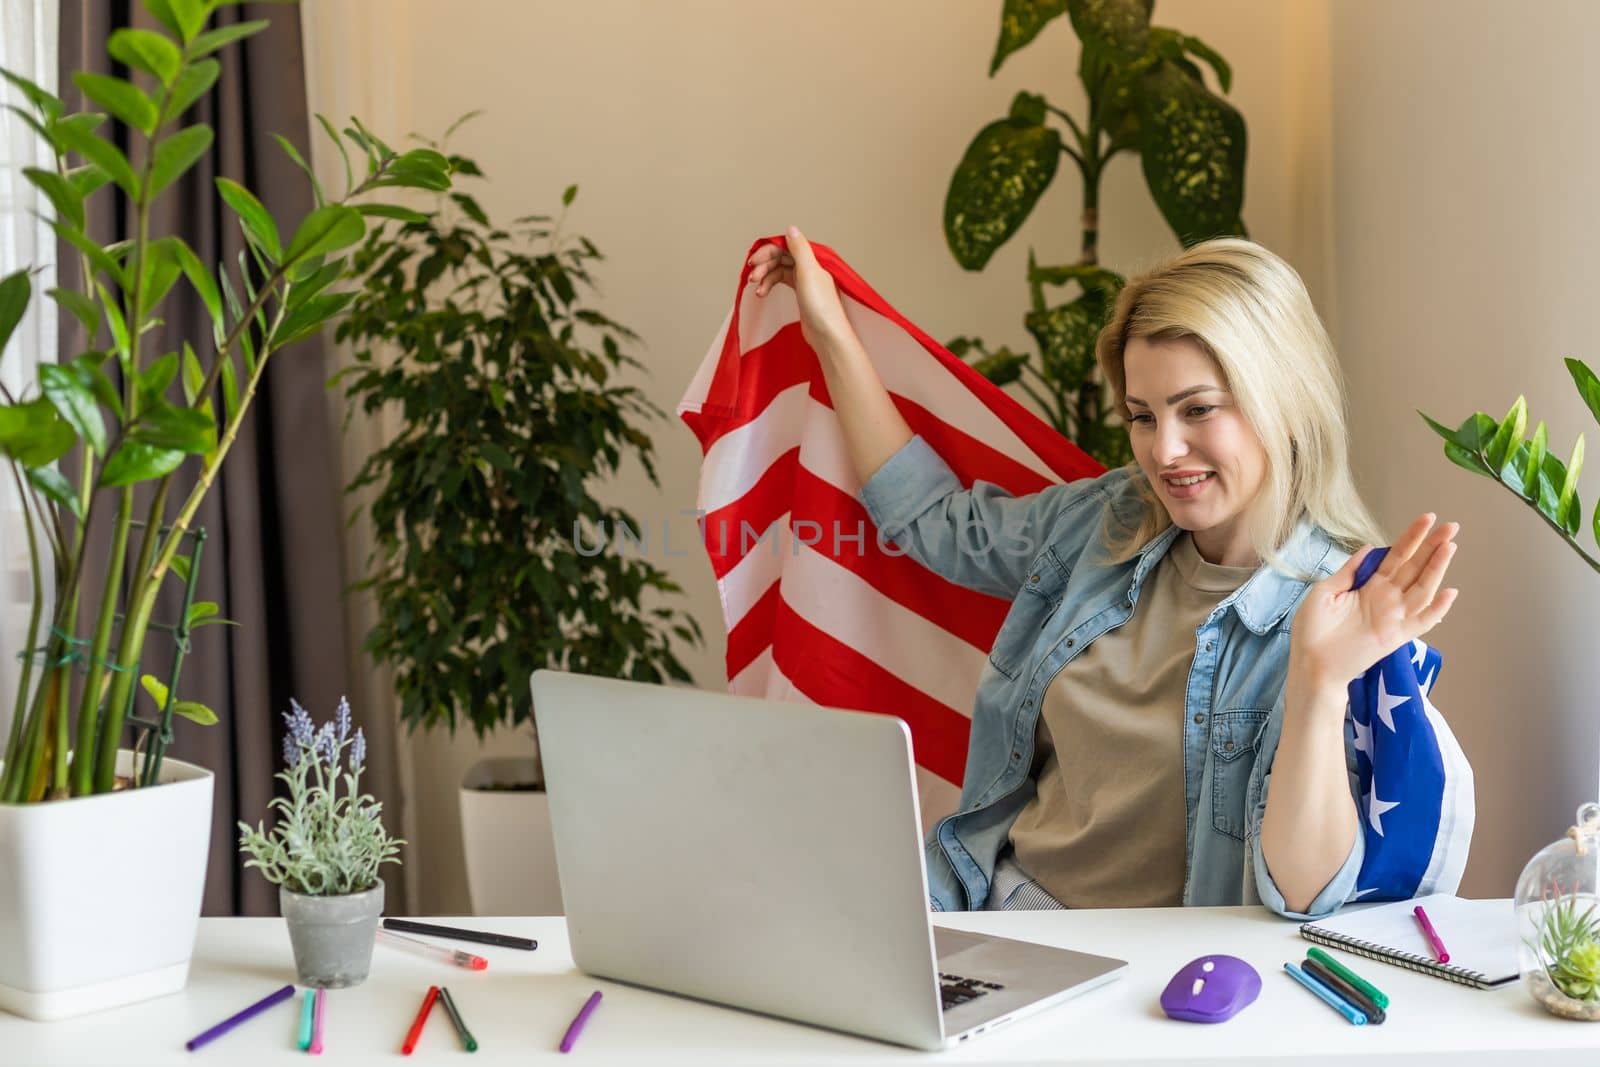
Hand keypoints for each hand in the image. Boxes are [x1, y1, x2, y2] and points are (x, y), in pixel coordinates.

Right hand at [747, 226, 855, 351]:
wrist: (826, 334)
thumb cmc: (820, 306)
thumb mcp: (808, 273)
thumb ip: (799, 249)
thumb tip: (791, 228)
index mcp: (813, 259)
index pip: (786, 246)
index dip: (768, 251)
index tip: (754, 261)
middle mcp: (809, 267)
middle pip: (780, 257)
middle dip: (764, 265)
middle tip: (752, 277)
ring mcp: (805, 281)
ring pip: (779, 270)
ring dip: (765, 277)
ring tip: (756, 289)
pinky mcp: (801, 293)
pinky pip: (782, 281)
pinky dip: (770, 285)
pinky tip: (762, 293)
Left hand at [1289, 513, 1460, 691]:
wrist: (1310, 662)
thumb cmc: (1313, 629)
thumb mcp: (1325, 591)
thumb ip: (1348, 571)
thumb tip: (1368, 548)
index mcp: (1369, 586)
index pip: (1396, 556)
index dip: (1412, 538)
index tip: (1428, 518)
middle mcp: (1386, 598)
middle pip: (1415, 567)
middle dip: (1433, 546)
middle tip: (1451, 526)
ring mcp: (1394, 616)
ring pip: (1422, 588)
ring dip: (1437, 568)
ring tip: (1449, 546)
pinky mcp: (1396, 636)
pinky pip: (1422, 621)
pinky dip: (1437, 609)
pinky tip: (1449, 593)